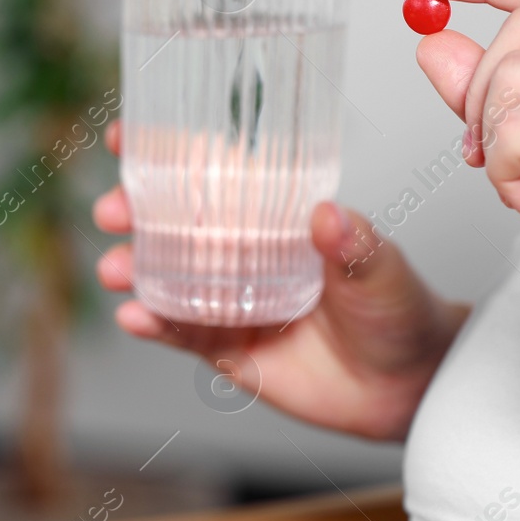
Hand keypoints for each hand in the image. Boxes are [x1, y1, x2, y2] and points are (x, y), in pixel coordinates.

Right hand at [93, 121, 468, 440]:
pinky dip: (153, 324)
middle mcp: (246, 253)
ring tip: (116, 269)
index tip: (126, 136)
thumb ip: (353, 244)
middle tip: (114, 210)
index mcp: (277, 217)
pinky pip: (180, 333)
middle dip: (135, 212)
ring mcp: (230, 300)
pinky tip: (135, 316)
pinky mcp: (226, 348)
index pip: (217, 174)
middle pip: (175, 224)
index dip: (168, 154)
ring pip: (166, 277)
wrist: (406, 384)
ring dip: (133, 269)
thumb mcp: (381, 268)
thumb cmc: (397, 309)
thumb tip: (328, 214)